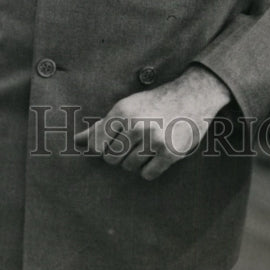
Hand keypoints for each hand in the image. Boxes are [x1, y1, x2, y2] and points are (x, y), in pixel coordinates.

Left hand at [73, 64, 230, 180]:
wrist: (193, 96)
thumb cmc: (155, 102)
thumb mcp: (126, 107)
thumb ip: (101, 126)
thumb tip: (77, 143)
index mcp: (122, 111)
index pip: (96, 146)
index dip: (103, 148)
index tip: (115, 141)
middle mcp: (137, 125)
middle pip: (112, 159)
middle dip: (120, 154)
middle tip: (135, 142)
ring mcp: (154, 139)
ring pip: (129, 167)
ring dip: (136, 161)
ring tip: (147, 145)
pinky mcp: (170, 153)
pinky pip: (148, 174)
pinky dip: (150, 169)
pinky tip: (157, 154)